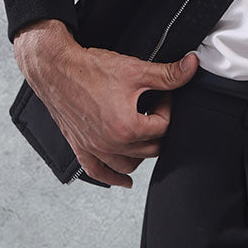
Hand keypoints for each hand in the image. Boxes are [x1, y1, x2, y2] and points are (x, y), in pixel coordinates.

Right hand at [13, 19, 198, 187]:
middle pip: (150, 149)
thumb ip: (168, 74)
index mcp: (127, 127)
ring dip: (141, 153)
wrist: (55, 68)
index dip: (167, 107)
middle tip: (154, 109)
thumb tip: (192, 66)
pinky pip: (98, 172)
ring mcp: (94, 148)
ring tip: (144, 134)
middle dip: (158, 130)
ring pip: (129, 164)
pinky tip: (124, 181)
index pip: (163, 127)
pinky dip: (112, 177)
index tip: (162, 94)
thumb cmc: (90, 69)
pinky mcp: (80, 147)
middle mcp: (111, 143)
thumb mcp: (135, 69)